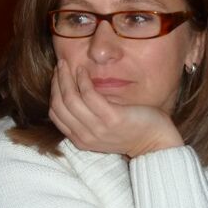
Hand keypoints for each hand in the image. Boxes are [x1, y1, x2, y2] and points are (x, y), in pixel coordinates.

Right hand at [49, 59, 183, 157]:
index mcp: (80, 139)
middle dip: (56, 82)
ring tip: (66, 64)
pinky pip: (89, 95)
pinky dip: (82, 80)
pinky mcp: (111, 118)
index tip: (56, 77)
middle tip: (59, 66)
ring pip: (70, 98)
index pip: (55, 113)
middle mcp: (85, 136)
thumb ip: (86, 116)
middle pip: (59, 104)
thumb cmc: (130, 131)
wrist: (155, 142)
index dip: (53, 92)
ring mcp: (97, 128)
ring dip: (65, 78)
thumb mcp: (101, 128)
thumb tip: (72, 92)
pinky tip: (82, 70)